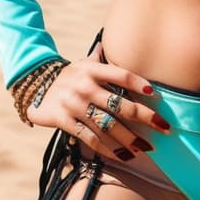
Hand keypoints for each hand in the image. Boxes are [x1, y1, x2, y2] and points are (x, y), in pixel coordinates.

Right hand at [28, 43, 169, 161]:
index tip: (154, 94)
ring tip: (145, 148)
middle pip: (119, 104)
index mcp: (92, 69)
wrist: (37, 87)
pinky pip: (90, 138)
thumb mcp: (84, 63)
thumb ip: (102, 57)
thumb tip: (117, 43)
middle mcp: (84, 86)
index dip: (138, 84)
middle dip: (144, 118)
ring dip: (129, 139)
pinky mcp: (65, 122)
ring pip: (107, 125)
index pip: (120, 75)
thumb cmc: (70, 75)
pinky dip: (108, 149)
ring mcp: (74, 105)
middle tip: (163, 127)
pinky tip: (123, 156)